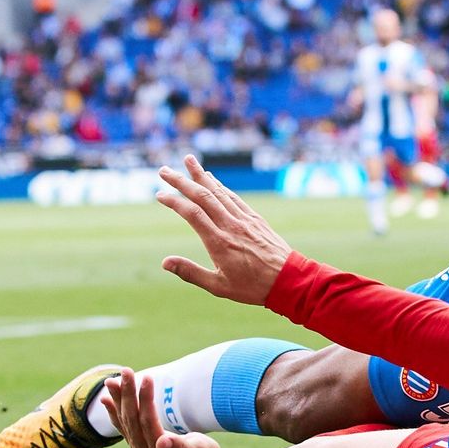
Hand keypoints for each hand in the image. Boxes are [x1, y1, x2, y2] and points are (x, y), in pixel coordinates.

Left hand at [102, 368, 222, 447]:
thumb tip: (163, 442)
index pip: (148, 421)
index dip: (146, 400)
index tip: (147, 378)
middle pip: (132, 419)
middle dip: (128, 393)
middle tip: (127, 371)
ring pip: (124, 421)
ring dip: (118, 399)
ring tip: (110, 380)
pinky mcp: (137, 445)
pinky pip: (122, 427)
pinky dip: (113, 412)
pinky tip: (106, 399)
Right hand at [156, 154, 292, 304]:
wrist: (288, 280)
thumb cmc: (253, 287)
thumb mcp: (218, 286)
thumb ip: (191, 272)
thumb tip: (164, 263)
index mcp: (219, 242)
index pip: (192, 214)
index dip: (174, 202)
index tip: (159, 195)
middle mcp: (231, 226)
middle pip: (203, 196)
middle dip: (182, 181)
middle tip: (164, 170)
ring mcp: (244, 220)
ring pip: (219, 192)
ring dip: (201, 175)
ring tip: (188, 160)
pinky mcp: (255, 219)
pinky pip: (234, 198)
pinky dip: (220, 186)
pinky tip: (212, 178)